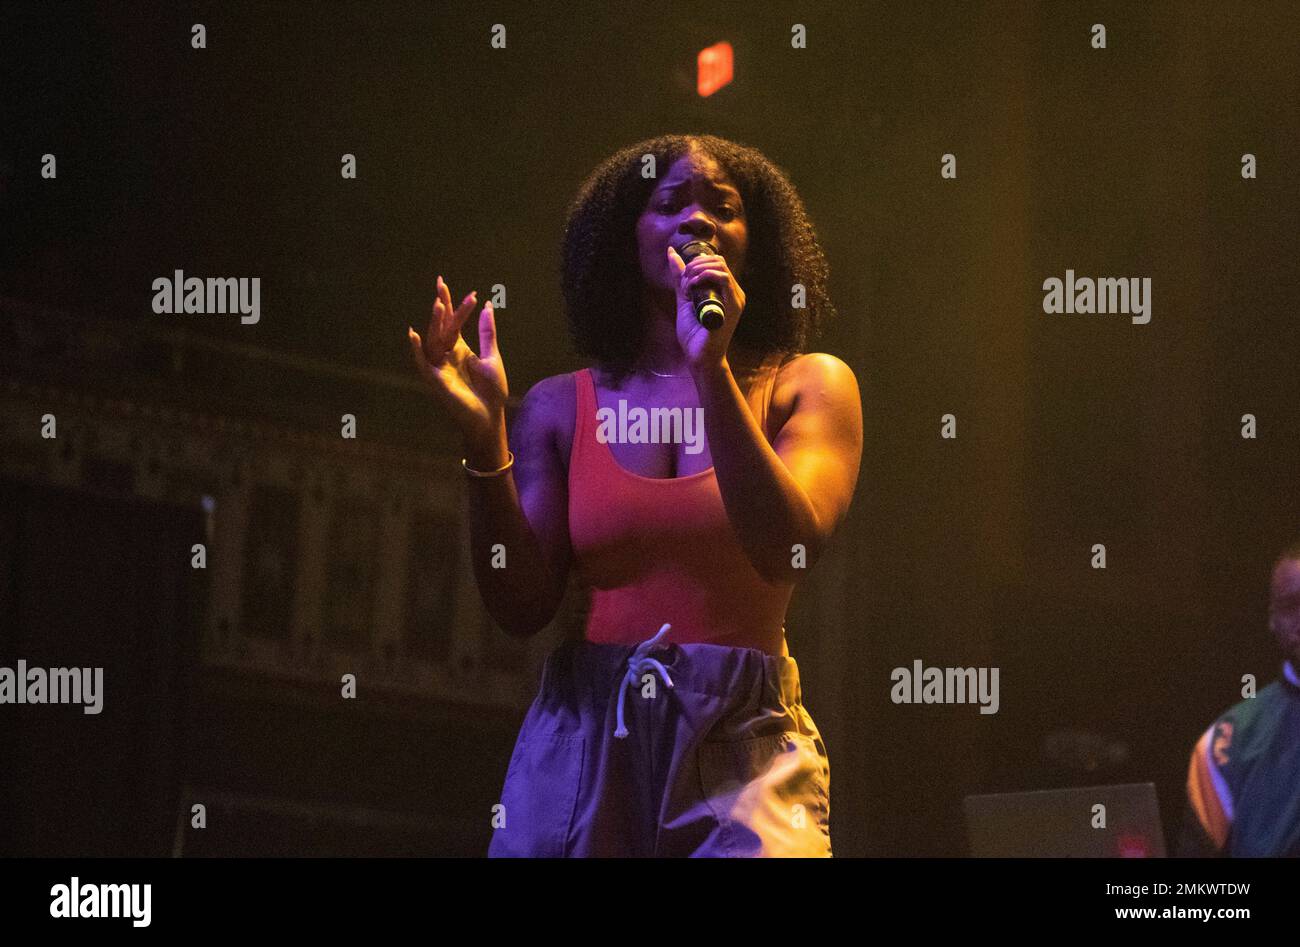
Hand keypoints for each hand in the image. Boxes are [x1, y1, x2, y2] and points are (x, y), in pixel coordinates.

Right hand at [407, 274, 507, 447]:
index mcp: (459, 348)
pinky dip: (418, 350)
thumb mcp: (492, 357)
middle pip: (441, 326)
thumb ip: (487, 332)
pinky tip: (415, 335)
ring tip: (439, 304)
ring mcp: (440, 367)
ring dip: (435, 322)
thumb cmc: (491, 391)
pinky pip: (423, 363)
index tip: (443, 283)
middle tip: (441, 285)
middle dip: (441, 306)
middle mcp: (446, 355)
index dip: (448, 303)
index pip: (451, 321)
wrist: (490, 416)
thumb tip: (486, 306)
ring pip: (433, 340)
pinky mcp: (436, 380)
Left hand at [666, 245, 744, 369]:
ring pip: (720, 266)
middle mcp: (734, 292)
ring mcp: (736, 298)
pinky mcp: (733, 305)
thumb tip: (671, 253)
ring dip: (699, 269)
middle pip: (718, 261)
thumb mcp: (684, 299)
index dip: (697, 262)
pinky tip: (693, 286)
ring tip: (688, 285)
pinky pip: (723, 279)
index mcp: (726, 291)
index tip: (684, 277)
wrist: (699, 357)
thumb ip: (680, 278)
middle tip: (684, 279)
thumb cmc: (694, 333)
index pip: (716, 262)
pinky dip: (705, 276)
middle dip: (696, 264)